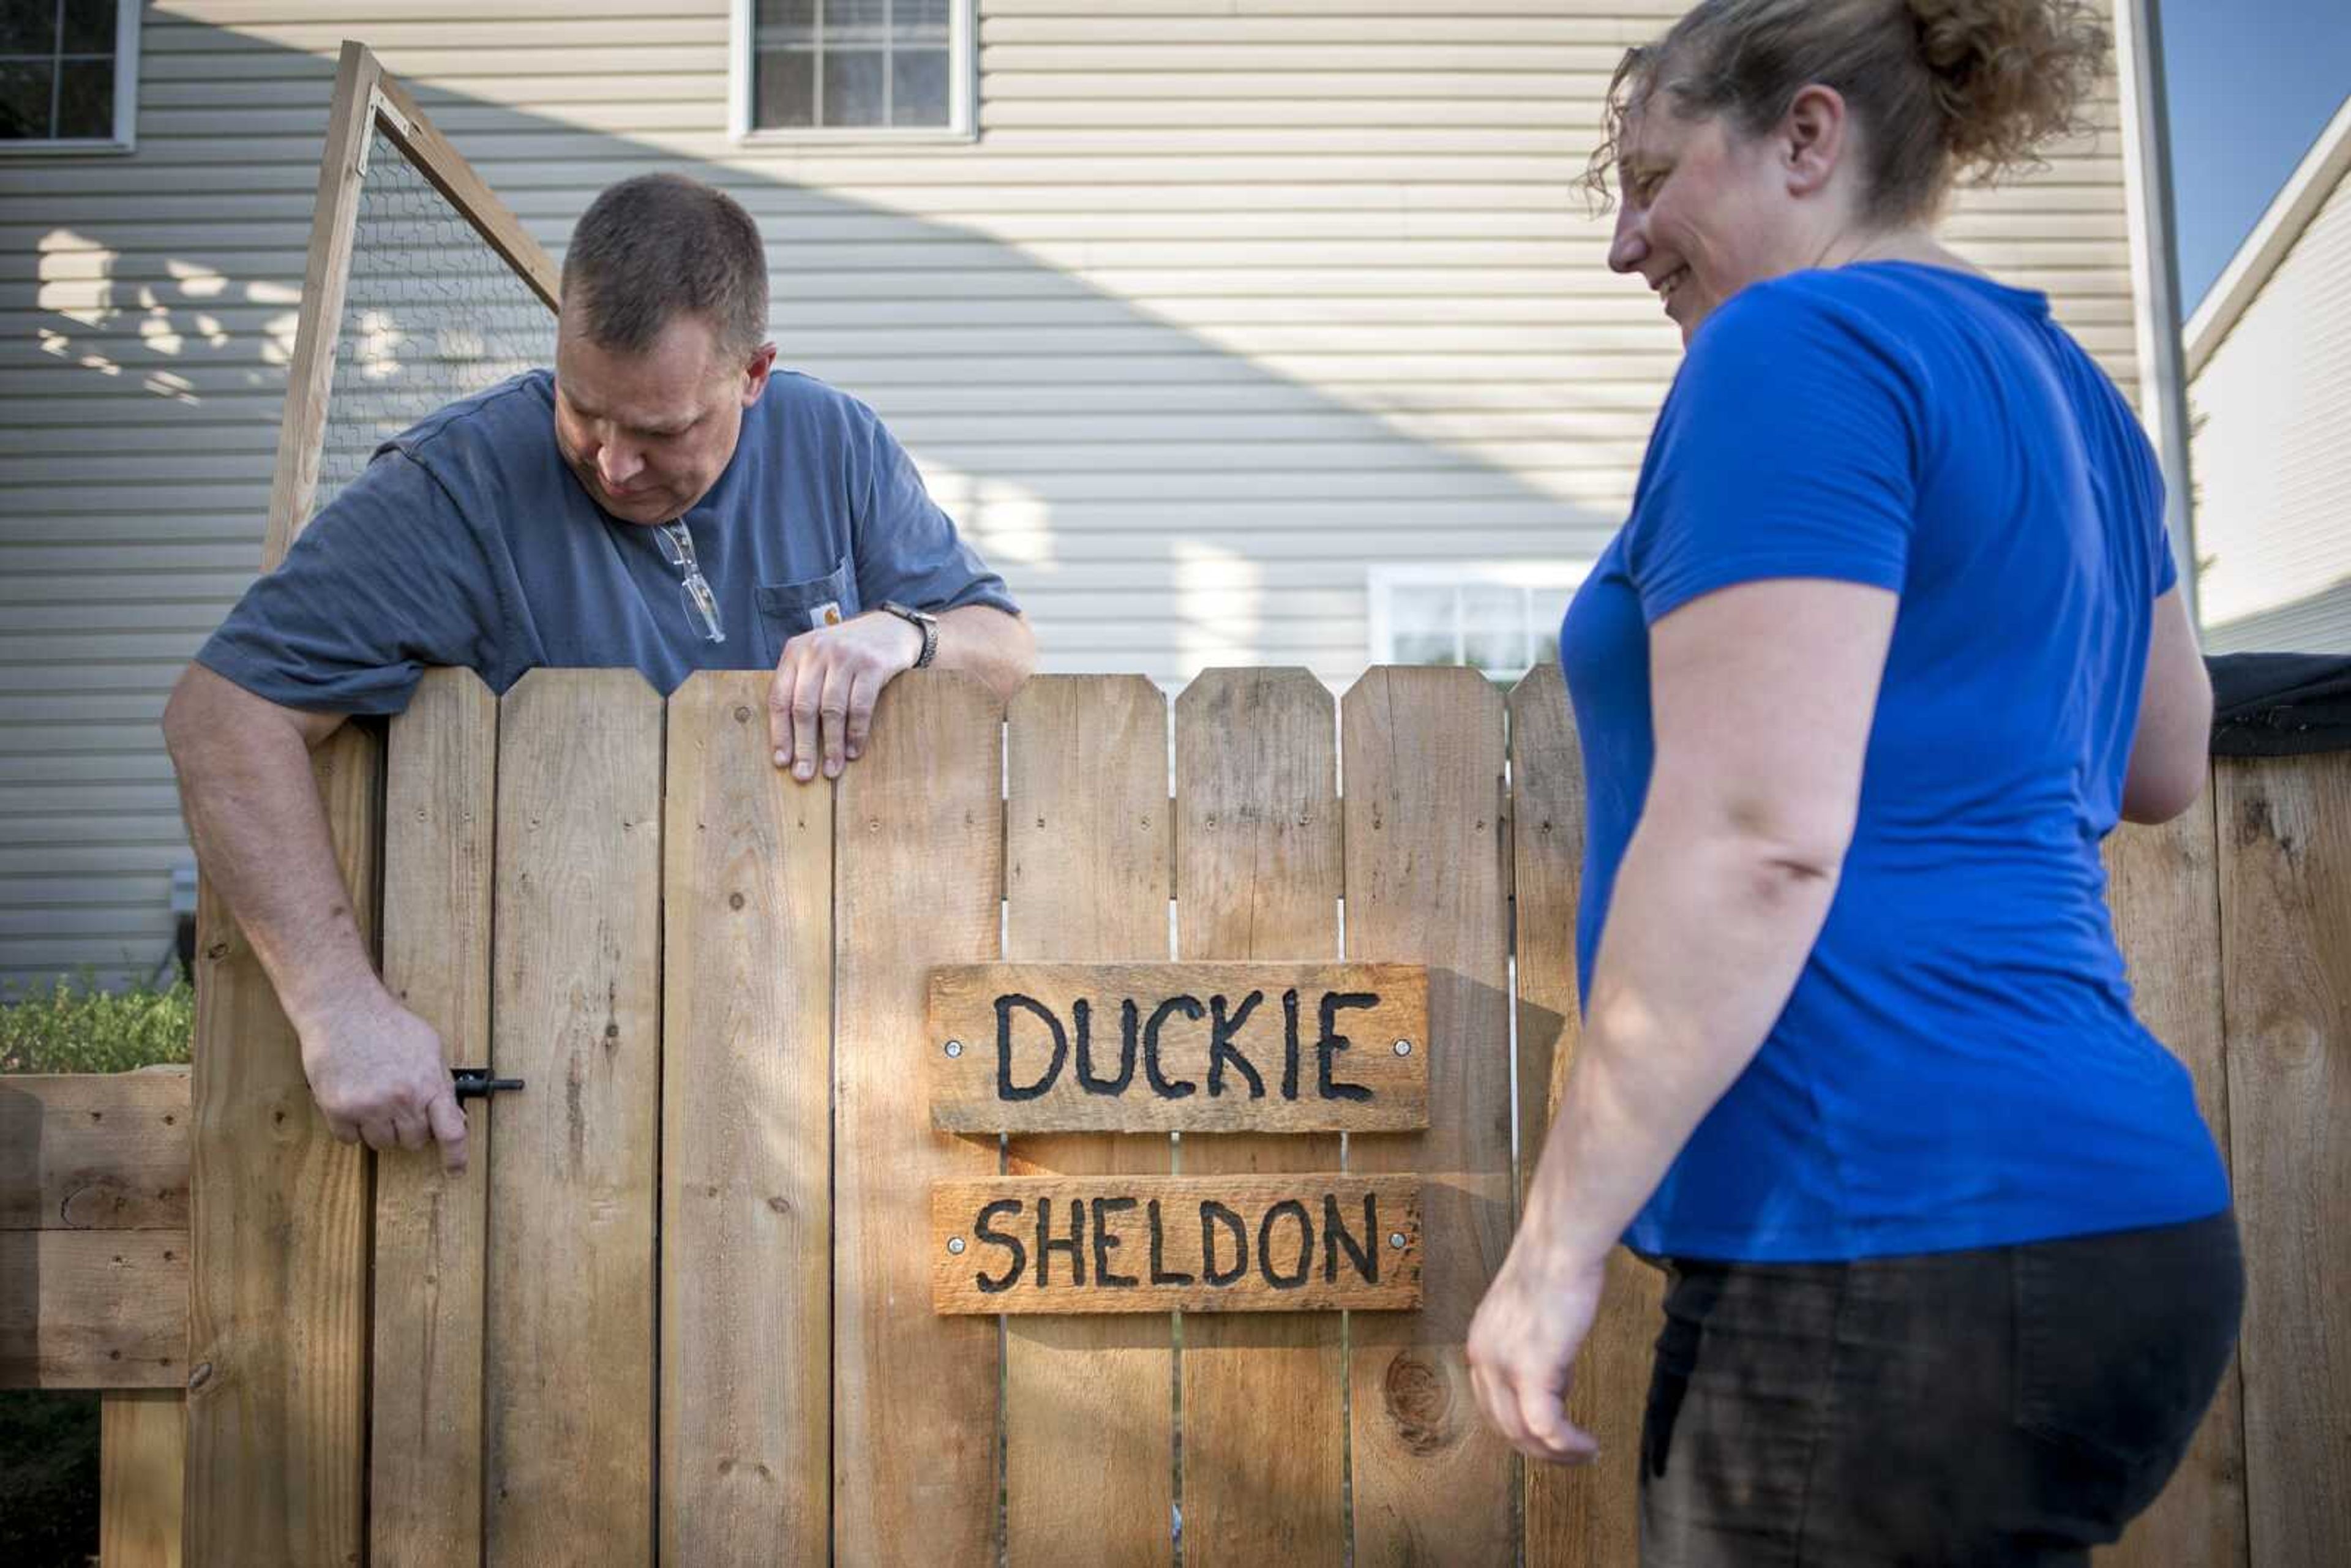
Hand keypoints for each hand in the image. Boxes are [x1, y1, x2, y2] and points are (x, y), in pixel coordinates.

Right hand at [294, 981, 469, 1173]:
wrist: (343, 1010)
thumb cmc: (389, 1025)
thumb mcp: (430, 1049)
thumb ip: (441, 1085)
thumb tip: (455, 1119)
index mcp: (429, 1085)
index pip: (452, 1133)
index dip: (456, 1157)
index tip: (455, 1170)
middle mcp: (401, 1100)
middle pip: (413, 1142)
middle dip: (411, 1130)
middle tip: (400, 1106)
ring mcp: (368, 1107)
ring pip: (382, 1144)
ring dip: (381, 1129)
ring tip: (375, 1099)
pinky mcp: (338, 1110)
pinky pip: (350, 1140)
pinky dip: (352, 1127)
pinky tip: (353, 1100)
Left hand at [770, 609, 924, 781]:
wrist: (891, 627)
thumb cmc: (849, 652)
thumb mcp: (818, 658)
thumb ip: (801, 684)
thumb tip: (789, 738)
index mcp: (795, 652)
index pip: (780, 698)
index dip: (779, 733)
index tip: (782, 761)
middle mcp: (817, 651)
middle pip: (803, 708)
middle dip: (804, 746)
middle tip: (804, 775)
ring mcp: (845, 656)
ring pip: (832, 710)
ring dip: (832, 746)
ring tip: (832, 770)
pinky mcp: (872, 664)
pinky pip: (860, 707)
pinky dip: (856, 733)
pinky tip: (854, 751)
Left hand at [1466, 1245, 1607, 1464]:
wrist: (1561, 1245)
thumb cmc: (1555, 1269)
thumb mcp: (1534, 1319)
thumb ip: (1535, 1352)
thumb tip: (1557, 1386)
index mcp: (1479, 1345)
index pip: (1492, 1405)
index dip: (1522, 1427)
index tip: (1552, 1436)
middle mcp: (1483, 1358)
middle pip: (1504, 1426)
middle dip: (1538, 1449)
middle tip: (1570, 1456)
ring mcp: (1503, 1365)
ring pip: (1522, 1434)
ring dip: (1556, 1454)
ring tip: (1584, 1455)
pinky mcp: (1532, 1369)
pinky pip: (1546, 1427)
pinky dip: (1568, 1444)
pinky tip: (1588, 1445)